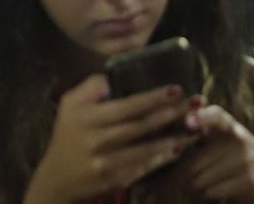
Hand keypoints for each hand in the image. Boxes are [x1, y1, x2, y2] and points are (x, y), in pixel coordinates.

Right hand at [26, 76, 197, 202]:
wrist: (56, 178)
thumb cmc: (68, 134)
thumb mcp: (71, 103)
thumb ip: (93, 85)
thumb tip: (118, 73)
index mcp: (88, 117)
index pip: (128, 105)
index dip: (154, 97)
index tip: (177, 88)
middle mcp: (97, 140)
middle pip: (142, 125)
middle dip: (172, 113)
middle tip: (196, 103)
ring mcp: (106, 163)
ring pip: (147, 149)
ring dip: (174, 138)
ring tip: (196, 126)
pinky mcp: (114, 181)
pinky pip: (143, 168)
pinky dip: (162, 158)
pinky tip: (179, 148)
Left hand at [173, 105, 253, 202]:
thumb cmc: (235, 153)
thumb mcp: (223, 137)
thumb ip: (201, 130)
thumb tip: (176, 133)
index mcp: (227, 125)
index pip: (217, 116)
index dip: (203, 117)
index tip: (189, 121)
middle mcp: (238, 139)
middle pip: (194, 163)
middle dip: (182, 175)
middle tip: (180, 179)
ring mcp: (246, 160)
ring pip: (201, 180)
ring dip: (194, 187)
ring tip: (197, 184)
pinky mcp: (251, 181)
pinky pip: (214, 191)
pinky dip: (208, 194)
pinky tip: (212, 191)